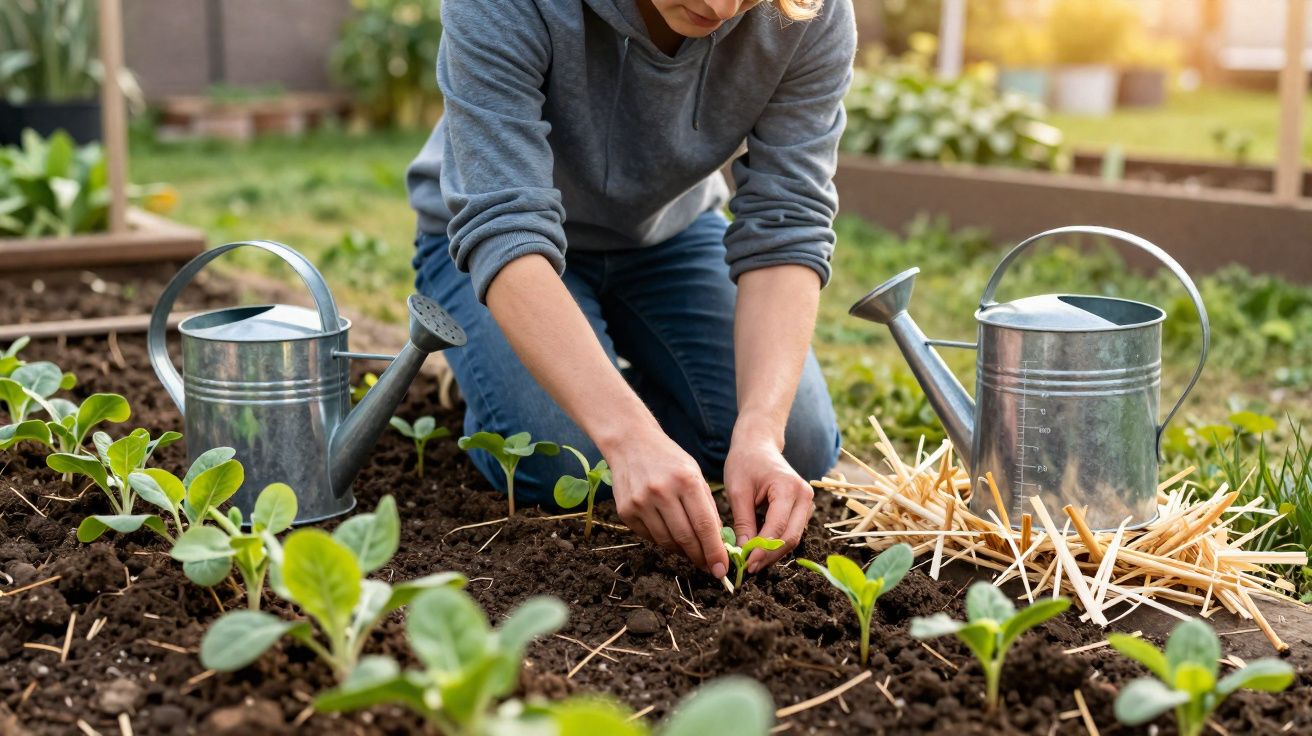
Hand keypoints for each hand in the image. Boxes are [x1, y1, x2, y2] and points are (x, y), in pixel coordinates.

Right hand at [604, 430, 729, 577]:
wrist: (631, 443)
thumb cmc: (669, 460)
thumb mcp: (695, 474)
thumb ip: (707, 507)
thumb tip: (717, 542)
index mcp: (686, 480)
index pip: (704, 525)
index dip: (714, 551)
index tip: (721, 570)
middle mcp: (662, 491)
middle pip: (685, 537)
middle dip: (700, 557)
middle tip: (709, 567)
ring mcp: (640, 502)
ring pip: (666, 541)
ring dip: (681, 551)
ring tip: (691, 550)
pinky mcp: (626, 510)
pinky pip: (649, 536)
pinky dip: (662, 540)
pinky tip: (669, 535)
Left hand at [723, 434, 814, 573]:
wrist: (758, 445)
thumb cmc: (745, 463)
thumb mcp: (737, 490)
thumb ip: (742, 521)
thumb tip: (743, 551)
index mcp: (789, 488)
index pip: (778, 528)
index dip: (762, 550)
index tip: (745, 563)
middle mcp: (804, 496)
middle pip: (791, 537)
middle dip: (769, 556)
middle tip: (748, 568)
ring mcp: (807, 503)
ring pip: (793, 538)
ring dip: (773, 553)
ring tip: (751, 562)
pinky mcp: (802, 509)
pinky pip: (791, 532)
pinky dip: (776, 544)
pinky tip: (758, 550)